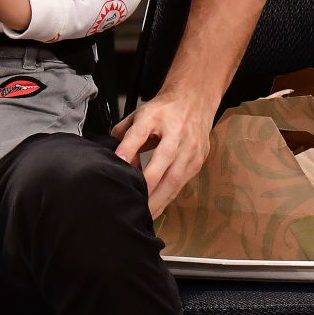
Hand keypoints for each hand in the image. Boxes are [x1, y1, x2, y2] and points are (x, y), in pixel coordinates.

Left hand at [111, 86, 216, 216]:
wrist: (195, 100)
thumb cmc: (164, 110)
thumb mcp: (139, 115)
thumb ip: (124, 136)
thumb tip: (116, 160)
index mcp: (157, 117)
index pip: (139, 133)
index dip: (127, 150)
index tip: (118, 165)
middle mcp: (177, 134)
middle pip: (162, 164)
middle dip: (147, 188)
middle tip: (133, 205)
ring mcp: (191, 149)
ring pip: (175, 179)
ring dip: (159, 199)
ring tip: (144, 214)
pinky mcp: (198, 160)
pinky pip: (182, 183)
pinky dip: (168, 196)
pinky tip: (157, 206)